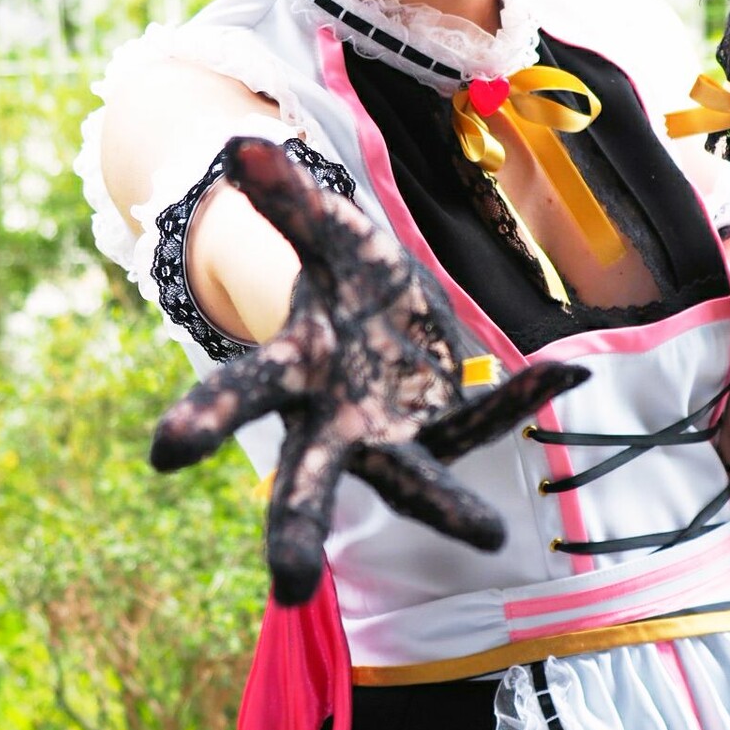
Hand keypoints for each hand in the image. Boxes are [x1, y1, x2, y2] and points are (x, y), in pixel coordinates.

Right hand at [149, 140, 587, 603]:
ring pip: (411, 480)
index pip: (242, 395)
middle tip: (287, 585)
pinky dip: (518, 397)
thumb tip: (240, 143)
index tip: (164, 453)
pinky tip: (565, 370)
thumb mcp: (328, 237)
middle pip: (309, 479)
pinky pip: (479, 419)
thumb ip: (289, 200)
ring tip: (486, 538)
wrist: (386, 311)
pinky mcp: (443, 431)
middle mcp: (333, 422)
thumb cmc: (345, 279)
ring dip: (444, 507)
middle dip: (296, 529)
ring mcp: (392, 437)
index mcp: (293, 372)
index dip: (207, 418)